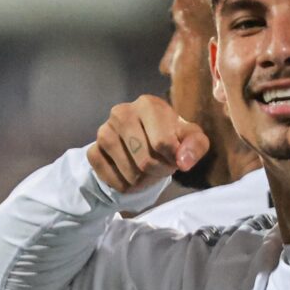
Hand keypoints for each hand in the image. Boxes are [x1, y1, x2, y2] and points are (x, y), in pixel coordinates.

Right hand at [87, 96, 209, 192]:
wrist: (144, 141)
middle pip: (145, 161)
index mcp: (148, 104)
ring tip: (147, 170)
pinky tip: (130, 175)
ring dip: (143, 181)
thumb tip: (183, 162)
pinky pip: (111, 179)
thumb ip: (195, 145)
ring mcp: (104, 131)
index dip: (173, 159)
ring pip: (130, 173)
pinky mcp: (93, 149)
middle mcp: (121, 112)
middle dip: (159, 172)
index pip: (163, 144)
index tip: (175, 157)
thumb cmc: (171, 136)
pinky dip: (124, 185)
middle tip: (161, 167)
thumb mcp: (191, 138)